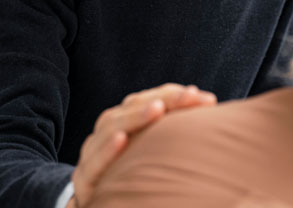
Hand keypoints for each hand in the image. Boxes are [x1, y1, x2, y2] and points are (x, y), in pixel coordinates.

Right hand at [69, 83, 216, 206]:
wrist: (98, 201)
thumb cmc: (134, 171)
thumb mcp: (152, 146)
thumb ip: (174, 124)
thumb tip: (208, 100)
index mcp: (125, 120)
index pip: (149, 99)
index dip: (175, 95)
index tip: (205, 98)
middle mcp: (107, 132)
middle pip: (131, 107)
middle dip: (162, 100)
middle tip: (188, 97)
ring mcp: (92, 154)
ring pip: (109, 128)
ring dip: (134, 117)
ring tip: (156, 109)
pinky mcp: (84, 182)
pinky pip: (92, 164)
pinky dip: (106, 150)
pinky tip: (121, 139)